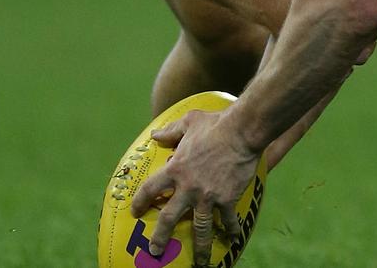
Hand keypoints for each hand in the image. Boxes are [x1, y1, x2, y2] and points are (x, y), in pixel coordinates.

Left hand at [131, 108, 260, 267]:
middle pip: (169, 218)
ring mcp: (208, 195)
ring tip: (199, 263)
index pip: (151, 189)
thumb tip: (155, 135)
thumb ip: (171, 131)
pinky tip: (232, 237)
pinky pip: (227, 220)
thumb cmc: (214, 123)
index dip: (140, 201)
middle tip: (155, 251)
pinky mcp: (227, 199)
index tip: (135, 211)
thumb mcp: (189, 122)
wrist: (241, 131)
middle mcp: (188, 186)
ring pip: (199, 229)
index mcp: (176, 168)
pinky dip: (230, 229)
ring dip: (199, 248)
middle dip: (160, 238)